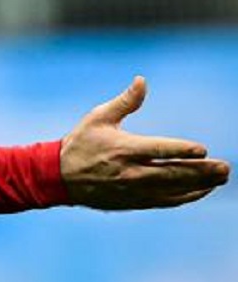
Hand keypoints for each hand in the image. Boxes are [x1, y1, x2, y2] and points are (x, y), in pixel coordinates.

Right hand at [60, 76, 229, 209]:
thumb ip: (125, 101)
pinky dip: (187, 196)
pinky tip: (202, 190)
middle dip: (201, 171)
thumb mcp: (98, 117)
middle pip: (172, 173)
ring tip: (220, 179)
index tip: (203, 150)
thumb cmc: (80, 142)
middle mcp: (130, 171)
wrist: (60, 177)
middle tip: (225, 168)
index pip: (158, 150)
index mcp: (122, 148)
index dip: (181, 150)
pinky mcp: (134, 201)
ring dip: (200, 185)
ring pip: (173, 189)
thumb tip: (142, 81)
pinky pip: (166, 200)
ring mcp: (133, 189)